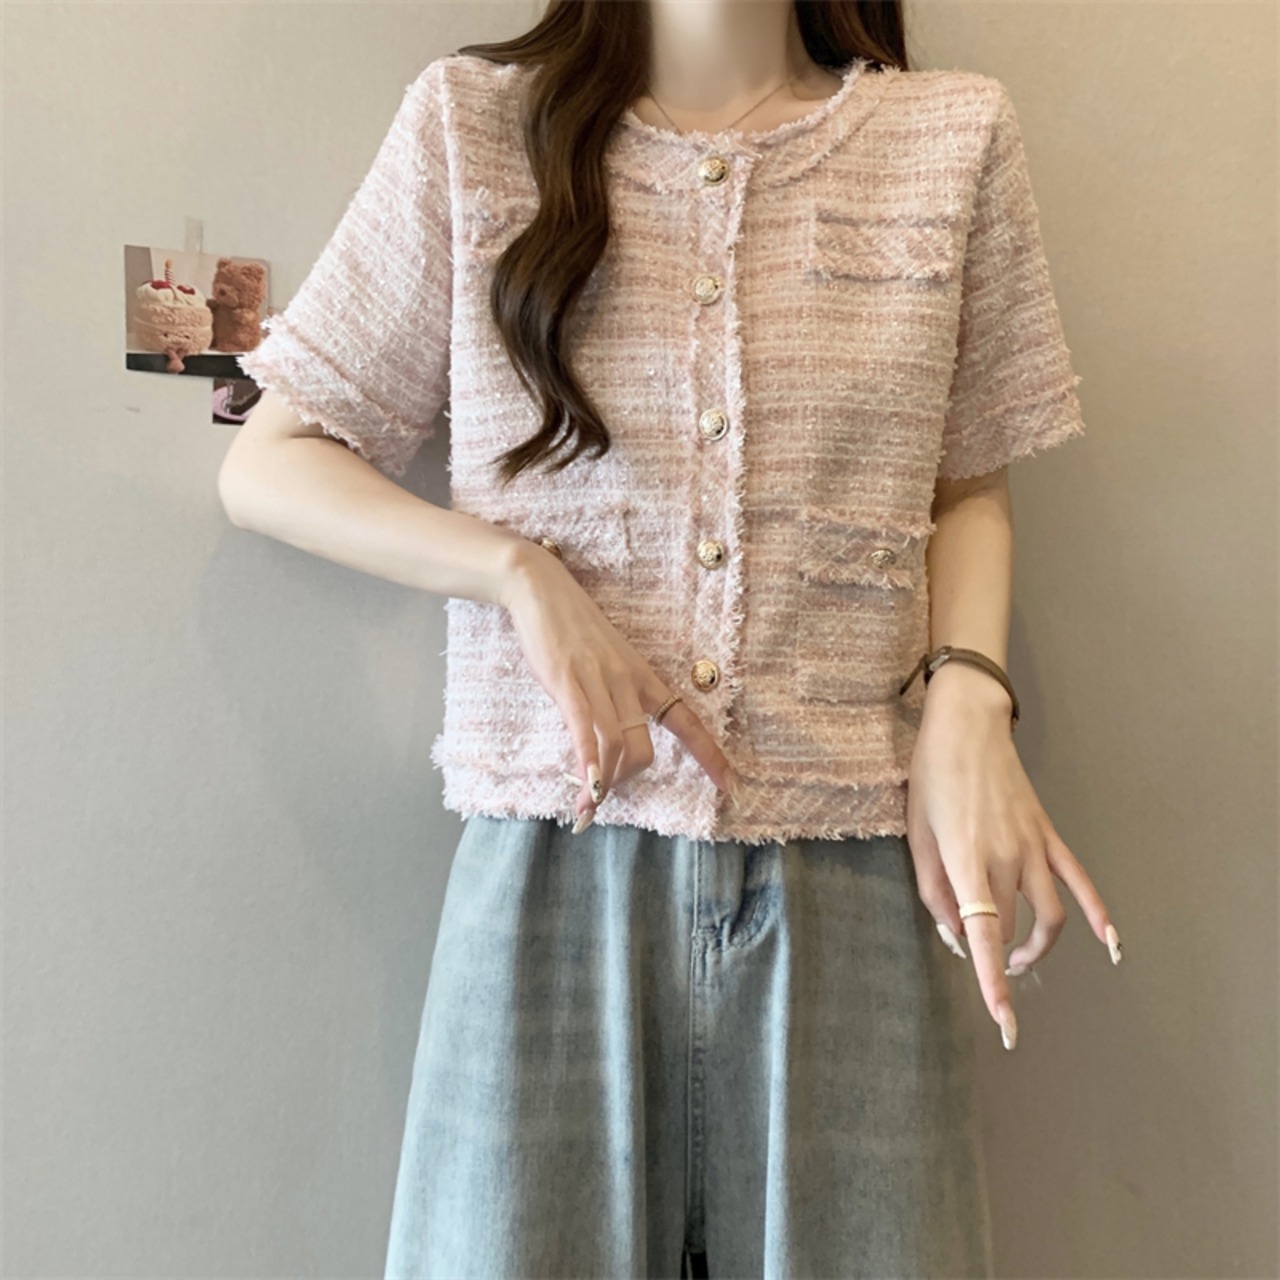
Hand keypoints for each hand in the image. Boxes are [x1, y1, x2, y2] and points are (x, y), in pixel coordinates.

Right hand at [498, 540, 737, 829]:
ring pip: (616, 747)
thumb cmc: (570, 629)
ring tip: (587, 807)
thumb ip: (612, 696)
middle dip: (625, 780)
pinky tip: (585, 791)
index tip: (731, 785)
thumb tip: (610, 736)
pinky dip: (589, 766)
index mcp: (642, 678)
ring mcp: (598, 682)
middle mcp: (627, 682)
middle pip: (643, 749)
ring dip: (603, 785)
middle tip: (603, 792)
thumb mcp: (604, 661)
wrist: (540, 588)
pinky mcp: (567, 683)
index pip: (686, 721)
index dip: (710, 755)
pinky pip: (586, 732)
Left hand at [904, 661, 1122, 1049]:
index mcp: (967, 859)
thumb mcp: (916, 834)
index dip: (992, 983)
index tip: (1004, 1024)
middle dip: (991, 954)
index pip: (984, 935)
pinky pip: (1081, 881)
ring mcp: (1034, 846)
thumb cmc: (931, 778)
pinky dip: (1100, 914)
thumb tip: (956, 937)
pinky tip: (1112, 945)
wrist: (967, 725)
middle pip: (1008, 929)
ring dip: (1038, 948)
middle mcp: (1007, 858)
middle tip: (970, 952)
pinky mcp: (1049, 834)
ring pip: (1050, 916)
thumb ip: (933, 891)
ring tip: (1019, 962)